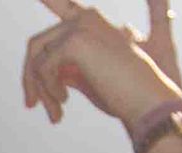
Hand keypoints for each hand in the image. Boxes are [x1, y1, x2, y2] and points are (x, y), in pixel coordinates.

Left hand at [23, 0, 180, 126]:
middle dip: (31, 79)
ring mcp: (80, 26)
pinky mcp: (75, 40)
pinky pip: (42, 67)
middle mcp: (86, 17)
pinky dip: (48, 88)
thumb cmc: (126, 94)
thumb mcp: (89, 79)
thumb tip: (38, 73)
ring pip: (36, 57)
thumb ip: (66, 69)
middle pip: (36, 44)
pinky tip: (65, 101)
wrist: (149, 102)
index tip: (34, 35)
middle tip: (32, 105)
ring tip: (56, 113)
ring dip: (40, 88)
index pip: (57, 5)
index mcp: (91, 22)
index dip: (44, 10)